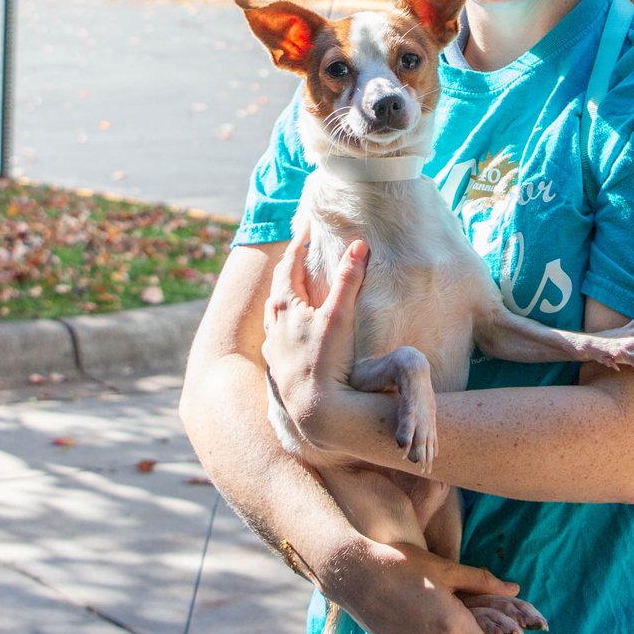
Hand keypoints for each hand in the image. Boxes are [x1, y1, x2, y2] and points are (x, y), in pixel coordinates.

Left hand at [263, 233, 367, 430]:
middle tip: (301, 248)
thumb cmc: (326, 361)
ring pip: (275, 310)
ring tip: (295, 285)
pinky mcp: (278, 364)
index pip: (289, 262)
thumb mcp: (340, 316)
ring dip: (285, 293)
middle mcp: (274, 322)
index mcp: (286, 305)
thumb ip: (349, 279)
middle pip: (279, 284)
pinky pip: (276, 334)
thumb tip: (359, 244)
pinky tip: (290, 329)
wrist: (314, 408)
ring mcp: (274, 345)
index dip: (299, 241)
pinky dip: (284, 321)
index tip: (307, 224)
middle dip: (290, 264)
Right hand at [321, 537, 532, 633]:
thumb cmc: (401, 565)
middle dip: (477, 622)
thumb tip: (514, 590)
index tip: (508, 620)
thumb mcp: (446, 570)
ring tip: (440, 598)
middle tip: (468, 594)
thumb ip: (484, 583)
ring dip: (454, 627)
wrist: (353, 575)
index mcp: (453, 628)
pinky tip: (421, 609)